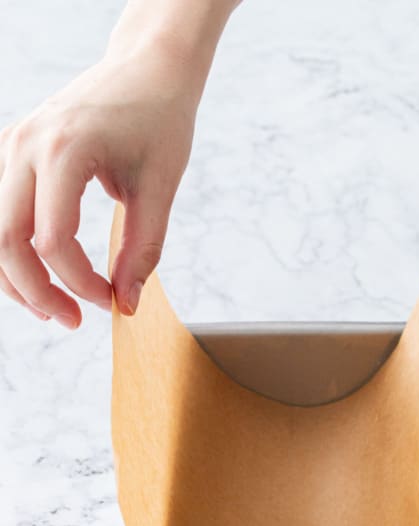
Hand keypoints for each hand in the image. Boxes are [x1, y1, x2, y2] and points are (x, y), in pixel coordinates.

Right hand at [0, 46, 199, 327]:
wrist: (146, 69)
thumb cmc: (159, 121)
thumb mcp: (161, 188)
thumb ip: (143, 250)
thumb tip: (128, 303)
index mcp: (64, 150)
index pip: (53, 240)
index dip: (80, 283)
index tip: (111, 300)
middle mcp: (26, 145)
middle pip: (6, 240)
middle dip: (36, 292)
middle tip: (71, 321)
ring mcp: (13, 145)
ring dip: (16, 278)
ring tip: (53, 308)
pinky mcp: (13, 152)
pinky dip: (12, 250)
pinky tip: (41, 275)